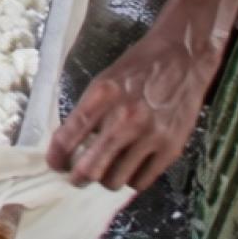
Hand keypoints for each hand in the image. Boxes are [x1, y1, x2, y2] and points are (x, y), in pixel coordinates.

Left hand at [47, 18, 219, 192]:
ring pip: (116, 180)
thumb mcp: (104, 81)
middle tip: (76, 177)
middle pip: (91, 168)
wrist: (182, 58)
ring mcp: (150, 136)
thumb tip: (71, 144)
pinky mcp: (171, 148)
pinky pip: (142, 181)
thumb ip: (88, 111)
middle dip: (78, 178)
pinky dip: (131, 179)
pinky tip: (130, 168)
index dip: (56, 157)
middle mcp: (125, 118)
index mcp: (102, 96)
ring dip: (106, 179)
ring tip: (106, 170)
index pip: (68, 136)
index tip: (55, 164)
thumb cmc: (138, 66)